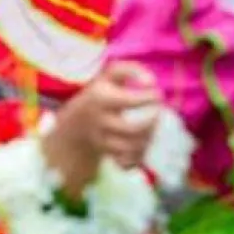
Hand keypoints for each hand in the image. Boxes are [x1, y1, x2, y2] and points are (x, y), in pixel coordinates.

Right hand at [44, 61, 162, 177]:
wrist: (76, 122)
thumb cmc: (101, 94)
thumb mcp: (110, 75)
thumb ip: (131, 69)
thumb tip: (151, 82)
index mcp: (101, 99)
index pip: (130, 101)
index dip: (150, 97)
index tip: (157, 94)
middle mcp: (100, 121)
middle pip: (133, 129)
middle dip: (152, 122)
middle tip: (157, 113)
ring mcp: (102, 141)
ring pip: (132, 148)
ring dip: (148, 139)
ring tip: (151, 128)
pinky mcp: (108, 155)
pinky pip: (126, 164)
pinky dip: (137, 159)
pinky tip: (141, 146)